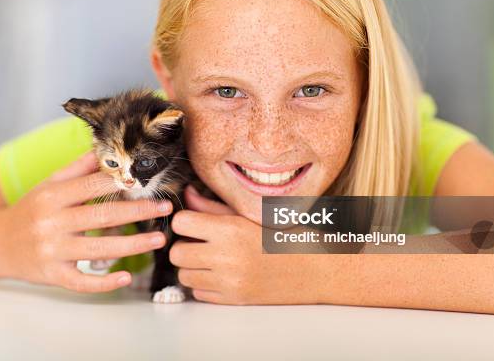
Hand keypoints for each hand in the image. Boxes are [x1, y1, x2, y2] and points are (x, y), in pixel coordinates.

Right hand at [0, 151, 171, 292]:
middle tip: (165, 208)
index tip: (148, 181)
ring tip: (158, 240)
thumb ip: (77, 169)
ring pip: (98, 250)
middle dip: (137, 211)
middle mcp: (52, 223)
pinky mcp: (52, 275)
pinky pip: (81, 282)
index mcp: (53, 196)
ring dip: (132, 246)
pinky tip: (126, 277)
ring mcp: (52, 251)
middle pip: (102, 216)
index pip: (93, 186)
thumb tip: (104, 148)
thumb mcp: (49, 184)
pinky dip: (104, 283)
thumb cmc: (30, 209)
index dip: (123, 183)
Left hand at [170, 186, 324, 303]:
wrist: (317, 270)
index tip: (194, 222)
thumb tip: (187, 194)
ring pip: (184, 276)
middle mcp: (226, 256)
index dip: (184, 221)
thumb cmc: (287, 237)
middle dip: (185, 245)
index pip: (181, 223)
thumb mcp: (252, 214)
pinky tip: (221, 274)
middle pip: (177, 253)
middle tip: (199, 242)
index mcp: (231, 229)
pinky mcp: (233, 300)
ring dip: (192, 267)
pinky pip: (199, 294)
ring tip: (211, 258)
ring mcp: (229, 282)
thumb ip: (214, 206)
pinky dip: (204, 284)